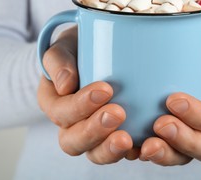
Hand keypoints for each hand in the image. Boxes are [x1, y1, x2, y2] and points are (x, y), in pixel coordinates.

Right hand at [37, 26, 134, 163]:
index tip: (105, 89)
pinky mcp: (116, 136)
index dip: (80, 106)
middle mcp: (71, 125)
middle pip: (74, 141)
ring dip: (111, 149)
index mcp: (55, 104)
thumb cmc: (79, 50)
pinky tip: (144, 145)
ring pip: (96, 153)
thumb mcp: (65, 47)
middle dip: (95, 131)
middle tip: (118, 113)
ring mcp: (94, 134)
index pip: (61, 112)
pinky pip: (121, 152)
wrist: (99, 53)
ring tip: (128, 139)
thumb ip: (58, 60)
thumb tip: (65, 85)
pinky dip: (133, 152)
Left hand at [139, 29, 200, 165]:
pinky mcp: (165, 139)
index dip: (200, 117)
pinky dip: (143, 153)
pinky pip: (158, 154)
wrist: (186, 51)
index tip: (173, 100)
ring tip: (145, 146)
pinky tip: (131, 147)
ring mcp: (187, 137)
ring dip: (164, 155)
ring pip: (182, 157)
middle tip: (160, 124)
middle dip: (184, 141)